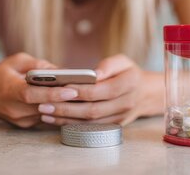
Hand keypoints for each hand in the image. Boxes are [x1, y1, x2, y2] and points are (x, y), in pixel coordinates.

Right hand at [0, 53, 80, 127]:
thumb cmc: (0, 74)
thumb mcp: (17, 61)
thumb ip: (38, 65)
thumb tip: (61, 71)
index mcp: (10, 90)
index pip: (34, 95)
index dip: (54, 94)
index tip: (72, 90)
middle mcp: (15, 109)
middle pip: (45, 106)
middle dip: (66, 99)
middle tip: (87, 91)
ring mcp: (20, 120)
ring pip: (47, 113)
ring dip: (63, 105)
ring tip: (83, 95)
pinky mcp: (25, 125)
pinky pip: (45, 117)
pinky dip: (56, 109)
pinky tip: (69, 101)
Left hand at [36, 54, 162, 125]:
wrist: (145, 94)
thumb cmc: (129, 73)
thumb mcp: (123, 61)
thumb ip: (109, 64)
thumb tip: (93, 74)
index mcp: (129, 84)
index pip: (102, 90)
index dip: (81, 91)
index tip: (62, 88)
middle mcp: (126, 103)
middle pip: (93, 109)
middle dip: (66, 108)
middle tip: (44, 103)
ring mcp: (120, 118)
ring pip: (90, 122)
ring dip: (65, 119)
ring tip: (44, 112)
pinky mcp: (113, 126)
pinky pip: (90, 128)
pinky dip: (72, 125)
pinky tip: (55, 119)